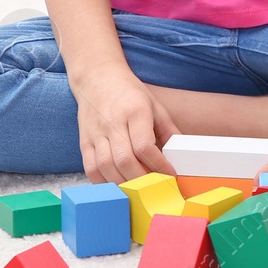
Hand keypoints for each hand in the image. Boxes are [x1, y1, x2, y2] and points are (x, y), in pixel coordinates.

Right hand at [70, 63, 178, 183]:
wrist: (97, 77)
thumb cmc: (129, 93)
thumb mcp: (154, 105)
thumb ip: (169, 131)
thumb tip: (183, 156)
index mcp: (134, 111)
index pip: (145, 146)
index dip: (159, 165)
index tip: (170, 175)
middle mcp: (113, 122)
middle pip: (125, 160)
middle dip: (142, 179)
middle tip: (155, 188)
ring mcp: (96, 133)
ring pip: (106, 167)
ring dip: (124, 184)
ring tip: (138, 190)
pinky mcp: (84, 142)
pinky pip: (90, 168)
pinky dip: (104, 182)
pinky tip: (117, 185)